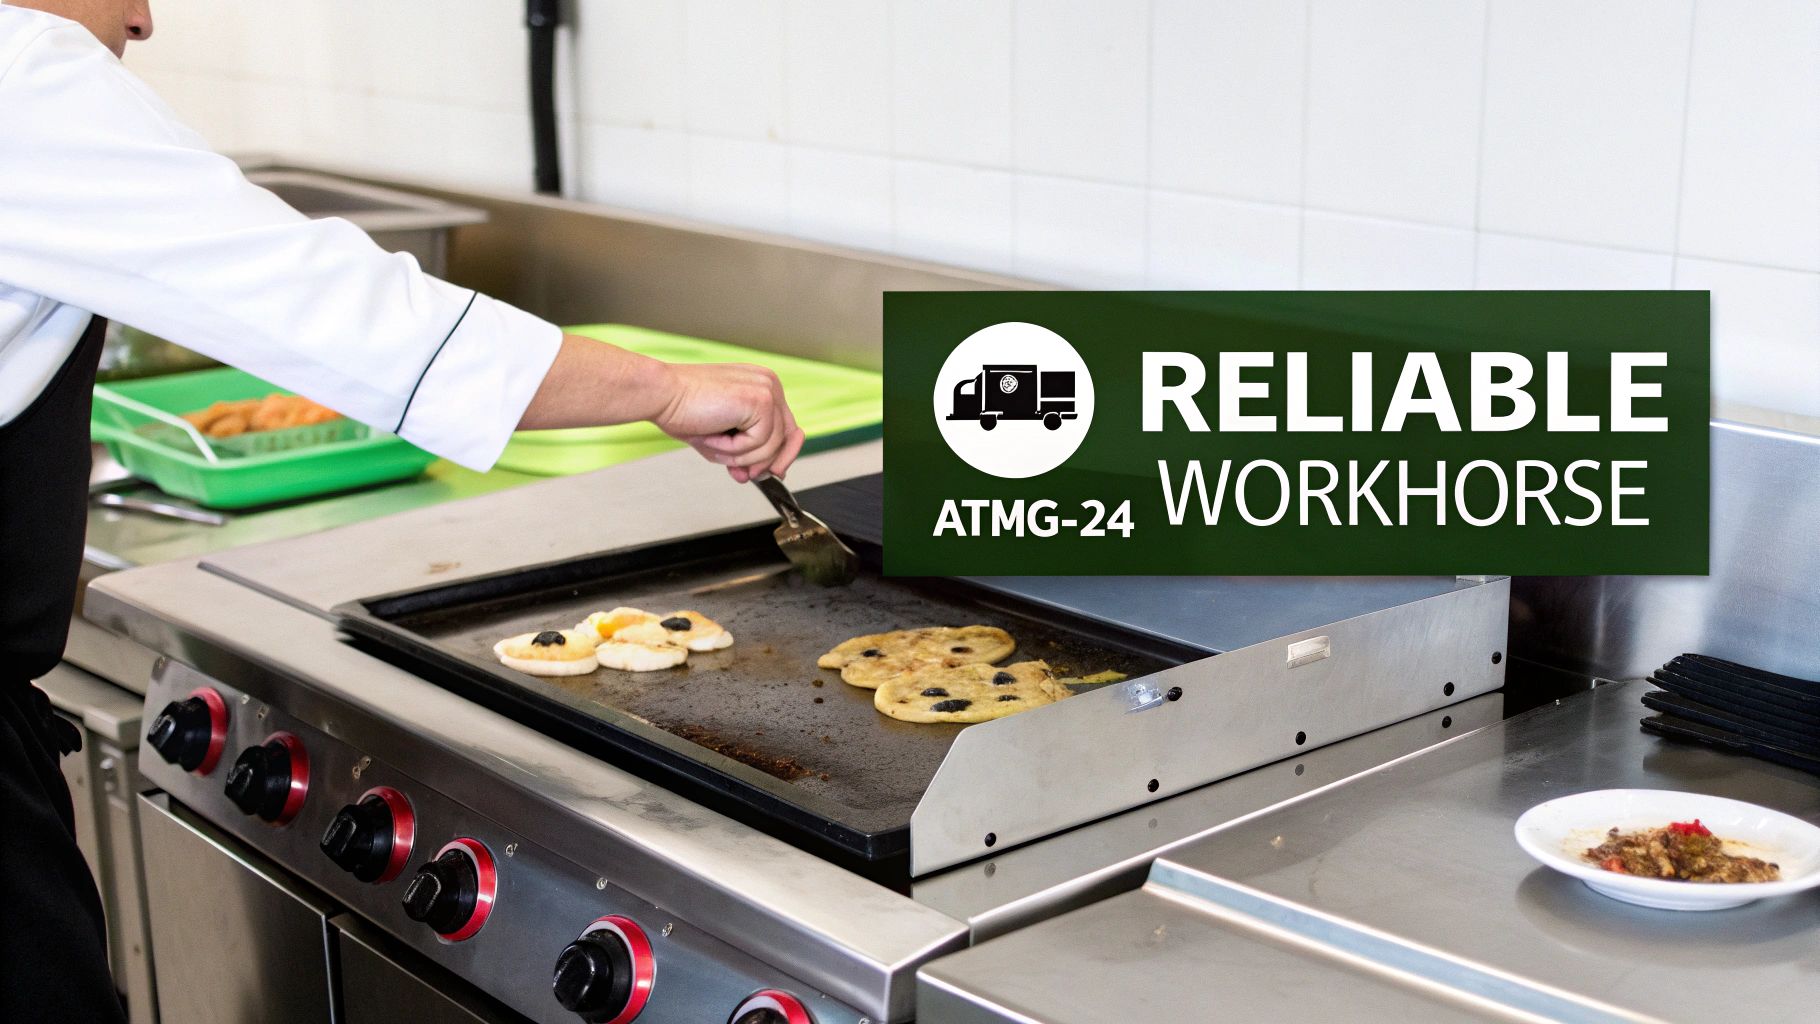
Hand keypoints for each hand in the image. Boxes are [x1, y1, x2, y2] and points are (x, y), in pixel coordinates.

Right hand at [651, 362, 805, 481]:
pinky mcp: (761, 401)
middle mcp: (768, 384)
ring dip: (740, 456)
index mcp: (761, 385)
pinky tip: (713, 436)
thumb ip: (743, 454)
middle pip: (787, 437)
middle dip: (766, 462)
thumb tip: (758, 474)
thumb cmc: (683, 408)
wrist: (662, 394)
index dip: (778, 454)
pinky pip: (758, 444)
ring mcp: (767, 390)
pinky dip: (734, 450)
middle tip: (746, 474)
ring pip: (771, 445)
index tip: (767, 472)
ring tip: (714, 445)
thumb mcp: (722, 438)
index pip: (785, 427)